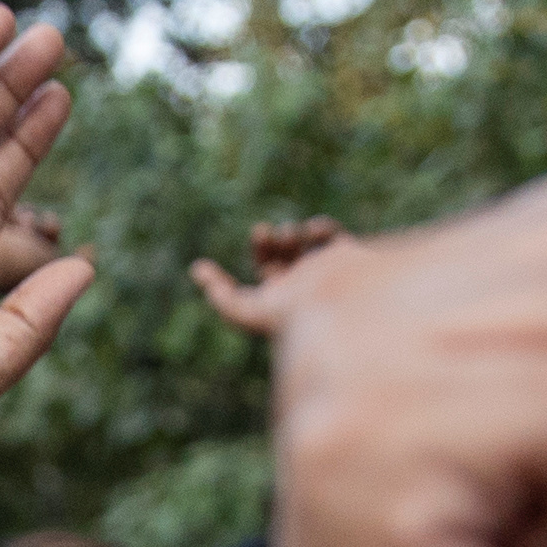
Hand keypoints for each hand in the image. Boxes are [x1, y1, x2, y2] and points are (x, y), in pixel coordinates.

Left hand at [190, 216, 351, 333]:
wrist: (340, 318)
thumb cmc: (294, 318)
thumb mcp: (248, 313)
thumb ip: (222, 297)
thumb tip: (196, 269)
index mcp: (285, 297)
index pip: (267, 266)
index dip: (261, 248)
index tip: (259, 233)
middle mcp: (306, 283)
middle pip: (285, 251)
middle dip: (274, 239)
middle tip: (266, 232)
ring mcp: (329, 270)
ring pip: (306, 241)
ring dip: (293, 233)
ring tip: (290, 235)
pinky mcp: (350, 258)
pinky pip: (333, 235)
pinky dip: (321, 227)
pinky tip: (314, 231)